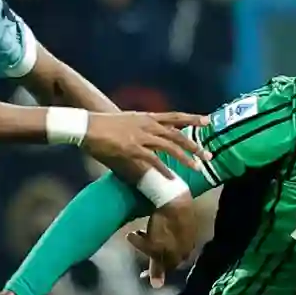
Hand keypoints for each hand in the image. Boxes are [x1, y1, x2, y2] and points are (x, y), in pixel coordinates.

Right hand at [81, 112, 208, 178]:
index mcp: (146, 116)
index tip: (208, 120)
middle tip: (209, 155)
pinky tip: (171, 178)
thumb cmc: (102, 125)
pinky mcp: (132, 148)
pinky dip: (164, 170)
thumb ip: (138, 128)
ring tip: (197, 168)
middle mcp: (147, 125)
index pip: (174, 116)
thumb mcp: (125, 121)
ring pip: (170, 147)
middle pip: (177, 134)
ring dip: (185, 158)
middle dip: (194, 145)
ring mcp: (141, 136)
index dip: (192, 118)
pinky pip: (153, 160)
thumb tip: (145, 136)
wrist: (86, 126)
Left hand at [127, 198, 196, 287]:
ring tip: (137, 231)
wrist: (173, 196)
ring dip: (150, 238)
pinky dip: (156, 229)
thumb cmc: (163, 225)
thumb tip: (157, 286)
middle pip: (167, 254)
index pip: (167, 267)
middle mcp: (188, 244)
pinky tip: (149, 224)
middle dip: (150, 251)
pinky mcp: (184, 217)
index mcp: (182, 253)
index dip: (153, 270)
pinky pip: (169, 229)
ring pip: (167, 240)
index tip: (141, 272)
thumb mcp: (156, 248)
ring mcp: (188, 230)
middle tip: (135, 239)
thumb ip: (157, 267)